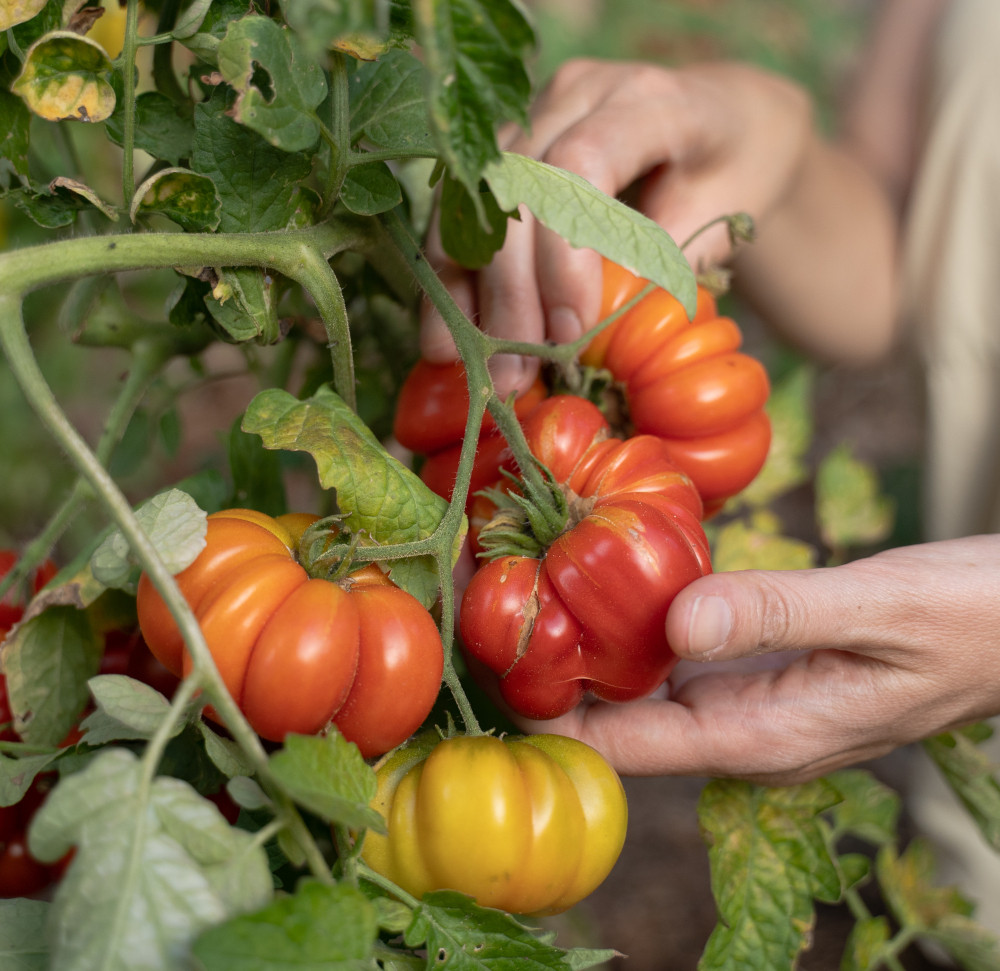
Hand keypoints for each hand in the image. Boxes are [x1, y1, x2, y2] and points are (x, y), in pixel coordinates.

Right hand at [420, 58, 811, 395]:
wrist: (726, 120)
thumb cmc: (735, 170)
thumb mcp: (725, 218)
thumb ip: (659, 266)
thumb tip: (588, 336)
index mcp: (651, 101)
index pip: (583, 164)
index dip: (565, 253)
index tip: (569, 331)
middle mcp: (581, 92)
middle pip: (517, 187)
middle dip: (508, 291)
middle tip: (510, 374)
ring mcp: (538, 111)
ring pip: (477, 198)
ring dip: (465, 286)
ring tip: (458, 359)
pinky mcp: (511, 141)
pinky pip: (468, 207)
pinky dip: (457, 272)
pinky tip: (449, 327)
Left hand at [512, 536, 999, 785]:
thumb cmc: (967, 619)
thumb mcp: (876, 609)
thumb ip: (778, 614)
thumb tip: (675, 619)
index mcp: (762, 733)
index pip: (627, 746)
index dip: (550, 718)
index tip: (486, 674)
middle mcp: (745, 728)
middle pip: (622, 721)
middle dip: (553, 679)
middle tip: (484, 614)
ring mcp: (753, 701)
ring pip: (647, 687)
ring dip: (588, 651)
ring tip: (522, 597)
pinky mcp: (763, 669)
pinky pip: (680, 659)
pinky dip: (637, 629)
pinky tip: (605, 588)